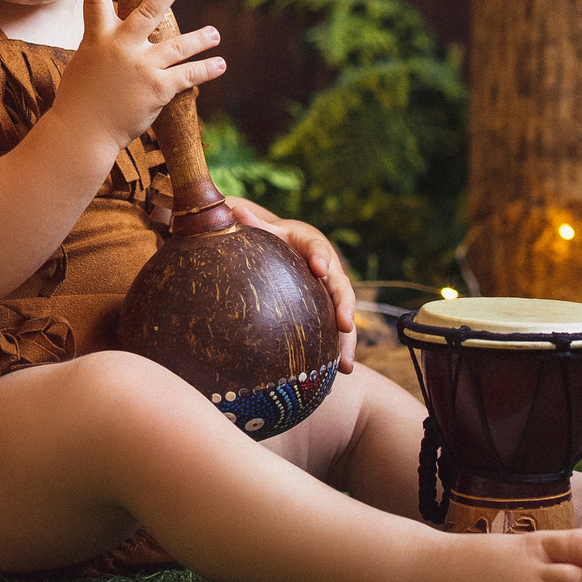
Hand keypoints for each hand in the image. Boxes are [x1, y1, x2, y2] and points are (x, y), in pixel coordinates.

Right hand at [50, 0, 226, 158]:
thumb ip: (103, 49)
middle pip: (149, 11)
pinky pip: (188, 75)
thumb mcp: (84, 66)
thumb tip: (114, 44)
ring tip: (214, 34)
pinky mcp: (158, 88)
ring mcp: (141, 67)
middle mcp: (121, 47)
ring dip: (201, 39)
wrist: (81, 134)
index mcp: (98, 38)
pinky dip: (206, 69)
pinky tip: (220, 64)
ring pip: (179, 46)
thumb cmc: (78, 102)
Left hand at [223, 198, 358, 371]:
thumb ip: (252, 223)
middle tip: (344, 325)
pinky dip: (339, 348)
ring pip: (344, 314)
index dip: (320, 257)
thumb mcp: (263, 229)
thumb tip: (234, 208)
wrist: (283, 248)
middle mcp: (328, 268)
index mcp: (310, 243)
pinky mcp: (327, 311)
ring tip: (344, 365)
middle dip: (344, 307)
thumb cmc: (270, 238)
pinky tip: (339, 372)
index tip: (320, 268)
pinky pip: (336, 330)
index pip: (317, 247)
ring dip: (347, 339)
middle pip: (341, 287)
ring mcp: (330, 291)